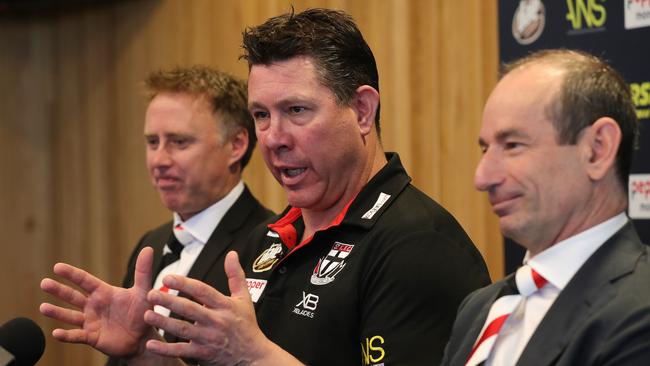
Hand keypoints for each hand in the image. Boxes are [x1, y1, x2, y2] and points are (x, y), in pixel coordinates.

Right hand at [40, 247, 155, 357]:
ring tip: (43, 307)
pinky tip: (55, 333)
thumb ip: (143, 272)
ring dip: (57, 312)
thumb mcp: (143, 292)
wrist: (143, 338)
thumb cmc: (142, 313)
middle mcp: (94, 306)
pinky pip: (77, 336)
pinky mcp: (92, 337)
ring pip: (70, 316)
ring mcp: (91, 322)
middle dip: (59, 290)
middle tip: (44, 283)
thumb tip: (148, 249)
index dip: (72, 274)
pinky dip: (66, 335)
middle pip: (73, 296)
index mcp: (104, 293)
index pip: (85, 281)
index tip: (57, 267)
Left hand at [143, 251, 301, 365]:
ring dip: (164, 323)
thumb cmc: (246, 325)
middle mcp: (216, 321)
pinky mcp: (203, 354)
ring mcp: (209, 338)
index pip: (203, 291)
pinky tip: (151, 344)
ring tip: (147, 315)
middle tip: (151, 294)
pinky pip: (182, 351)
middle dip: (169, 301)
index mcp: (225, 305)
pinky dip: (166, 349)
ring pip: (183, 330)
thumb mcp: (245, 298)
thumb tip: (232, 255)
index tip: (168, 278)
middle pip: (190, 309)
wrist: (253, 356)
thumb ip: (236, 275)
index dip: (185, 284)